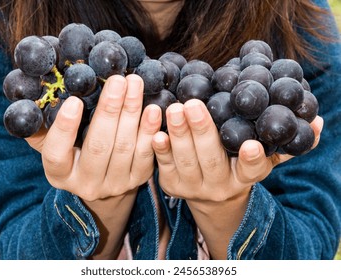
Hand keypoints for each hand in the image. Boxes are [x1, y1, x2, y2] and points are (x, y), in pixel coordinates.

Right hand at [26, 74, 161, 200]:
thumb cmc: (74, 152)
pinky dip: (149, 131)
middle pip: (98, 147)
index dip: (65, 128)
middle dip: (110, 111)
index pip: (56, 153)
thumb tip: (34, 96)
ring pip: (125, 148)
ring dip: (132, 114)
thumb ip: (43, 127)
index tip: (74, 101)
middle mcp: (86, 184)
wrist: (102, 179)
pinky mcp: (137, 180)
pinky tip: (153, 110)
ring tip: (136, 86)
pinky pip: (146, 155)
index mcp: (59, 174)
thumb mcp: (52, 144)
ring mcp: (114, 184)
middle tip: (118, 81)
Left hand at [152, 98, 323, 202]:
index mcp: (244, 176)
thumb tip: (317, 123)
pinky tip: (155, 130)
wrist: (211, 194)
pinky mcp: (172, 185)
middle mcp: (220, 185)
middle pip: (211, 160)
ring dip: (178, 135)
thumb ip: (285, 143)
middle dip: (202, 132)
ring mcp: (193, 187)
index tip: (252, 146)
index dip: (252, 159)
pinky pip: (164, 166)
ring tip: (174, 109)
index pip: (253, 169)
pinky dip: (159, 148)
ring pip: (185, 161)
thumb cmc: (237, 166)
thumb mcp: (263, 159)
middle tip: (193, 105)